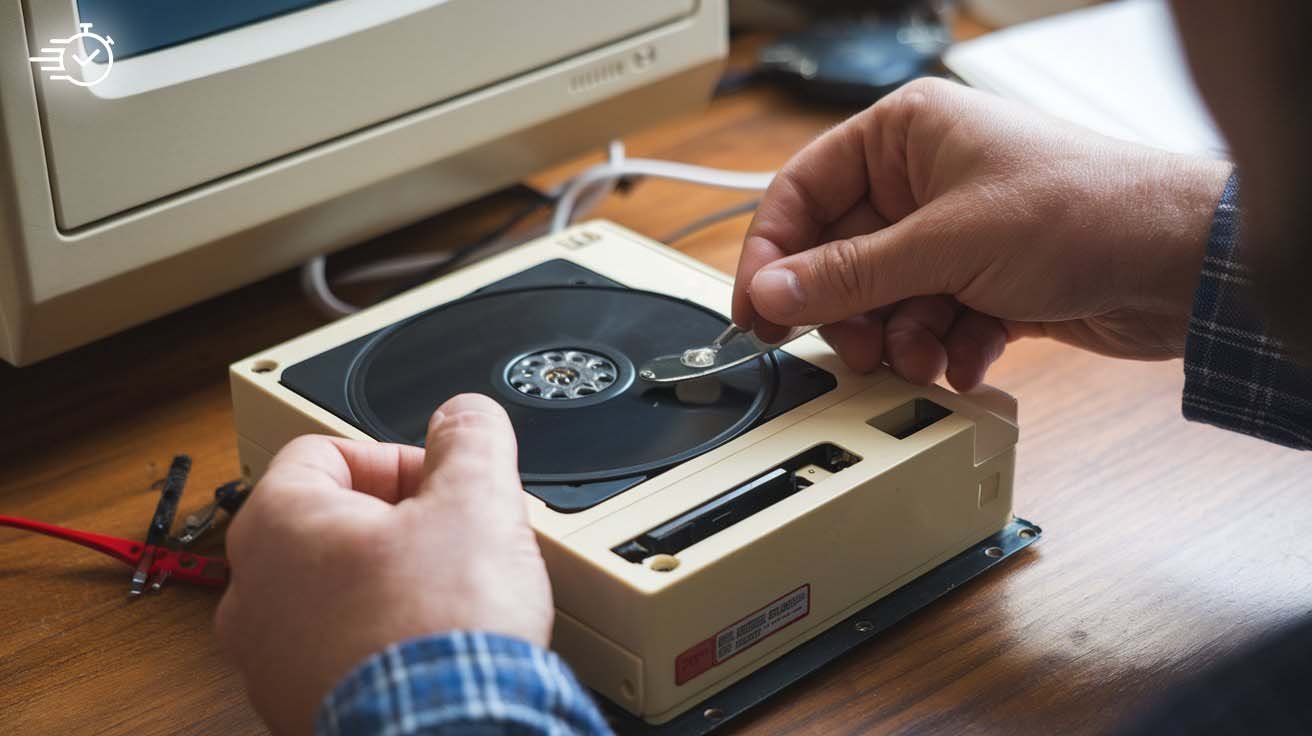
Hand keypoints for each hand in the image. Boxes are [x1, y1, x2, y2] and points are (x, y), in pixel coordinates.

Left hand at [216, 394, 550, 735]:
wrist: (443, 734)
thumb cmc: (437, 632)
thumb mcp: (478, 501)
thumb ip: (470, 439)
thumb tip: (465, 416)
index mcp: (277, 523)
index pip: (324, 451)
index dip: (395, 457)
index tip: (439, 479)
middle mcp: (252, 592)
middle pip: (328, 522)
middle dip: (396, 522)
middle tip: (450, 535)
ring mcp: (268, 659)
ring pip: (330, 591)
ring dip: (385, 582)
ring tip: (443, 595)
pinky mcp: (296, 706)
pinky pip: (336, 651)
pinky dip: (378, 641)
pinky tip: (428, 647)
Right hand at [733, 78, 1232, 390]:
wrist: (1183, 264)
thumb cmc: (1087, 210)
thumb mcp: (947, 243)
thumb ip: (848, 274)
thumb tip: (771, 294)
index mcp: (905, 135)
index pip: (803, 191)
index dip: (772, 254)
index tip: (756, 310)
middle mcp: (923, 182)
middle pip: (839, 256)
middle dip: (847, 310)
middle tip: (851, 347)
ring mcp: (953, 235)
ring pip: (882, 300)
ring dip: (898, 338)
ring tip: (921, 353)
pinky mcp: (982, 284)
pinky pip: (927, 323)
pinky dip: (940, 348)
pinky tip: (966, 356)